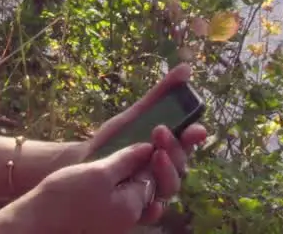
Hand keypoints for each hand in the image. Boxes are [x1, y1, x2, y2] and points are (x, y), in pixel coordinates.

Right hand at [12, 143, 159, 233]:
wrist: (36, 221)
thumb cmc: (64, 196)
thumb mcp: (98, 173)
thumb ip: (125, 161)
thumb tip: (148, 148)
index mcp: (133, 207)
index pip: (155, 175)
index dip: (156, 152)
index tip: (155, 131)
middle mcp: (129, 218)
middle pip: (150, 186)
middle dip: (151, 162)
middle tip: (148, 139)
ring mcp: (116, 222)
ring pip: (137, 191)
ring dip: (138, 170)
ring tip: (133, 150)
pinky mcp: (103, 220)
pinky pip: (123, 199)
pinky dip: (126, 182)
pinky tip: (118, 167)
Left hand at [81, 64, 210, 222]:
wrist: (87, 163)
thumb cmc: (116, 139)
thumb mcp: (137, 113)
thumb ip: (162, 94)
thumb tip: (186, 68)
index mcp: (170, 148)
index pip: (190, 143)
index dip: (194, 136)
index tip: (194, 128)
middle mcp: (167, 170)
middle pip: (182, 164)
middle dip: (175, 148)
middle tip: (160, 132)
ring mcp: (155, 189)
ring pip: (172, 187)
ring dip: (168, 173)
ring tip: (154, 155)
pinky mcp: (140, 207)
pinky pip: (152, 212)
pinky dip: (153, 210)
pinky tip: (150, 204)